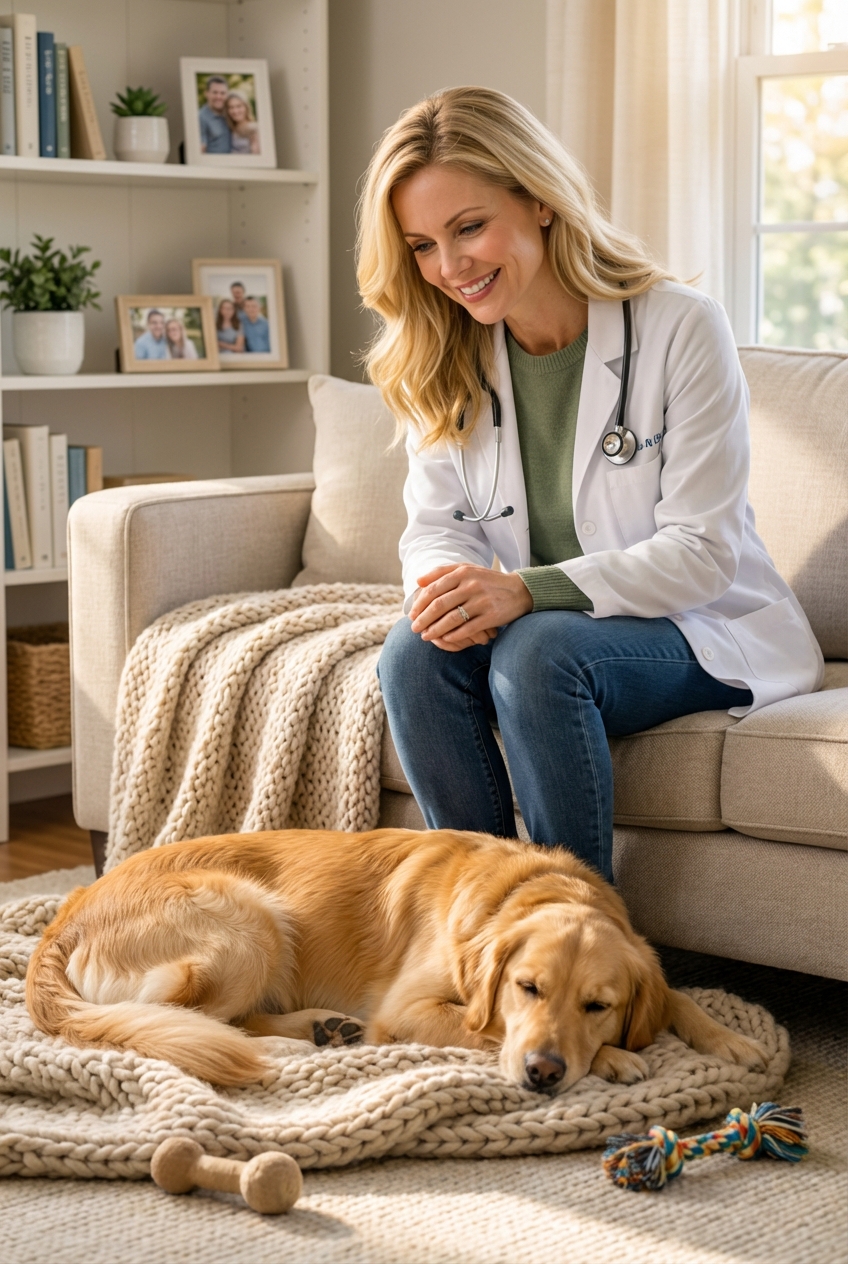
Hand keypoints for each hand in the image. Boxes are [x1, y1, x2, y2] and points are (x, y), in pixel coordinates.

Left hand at [410, 563, 532, 651]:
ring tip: (425, 637)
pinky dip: (454, 635)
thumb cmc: (487, 581)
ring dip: (435, 630)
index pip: (434, 589)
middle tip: (414, 629)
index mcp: (463, 572)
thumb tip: (418, 581)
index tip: (412, 615)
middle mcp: (472, 585)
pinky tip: (445, 640)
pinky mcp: (491, 616)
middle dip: (424, 619)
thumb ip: (442, 572)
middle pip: (440, 605)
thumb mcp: (467, 569)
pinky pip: (467, 629)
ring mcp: (482, 601)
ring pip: (452, 619)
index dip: (420, 604)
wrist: (519, 590)